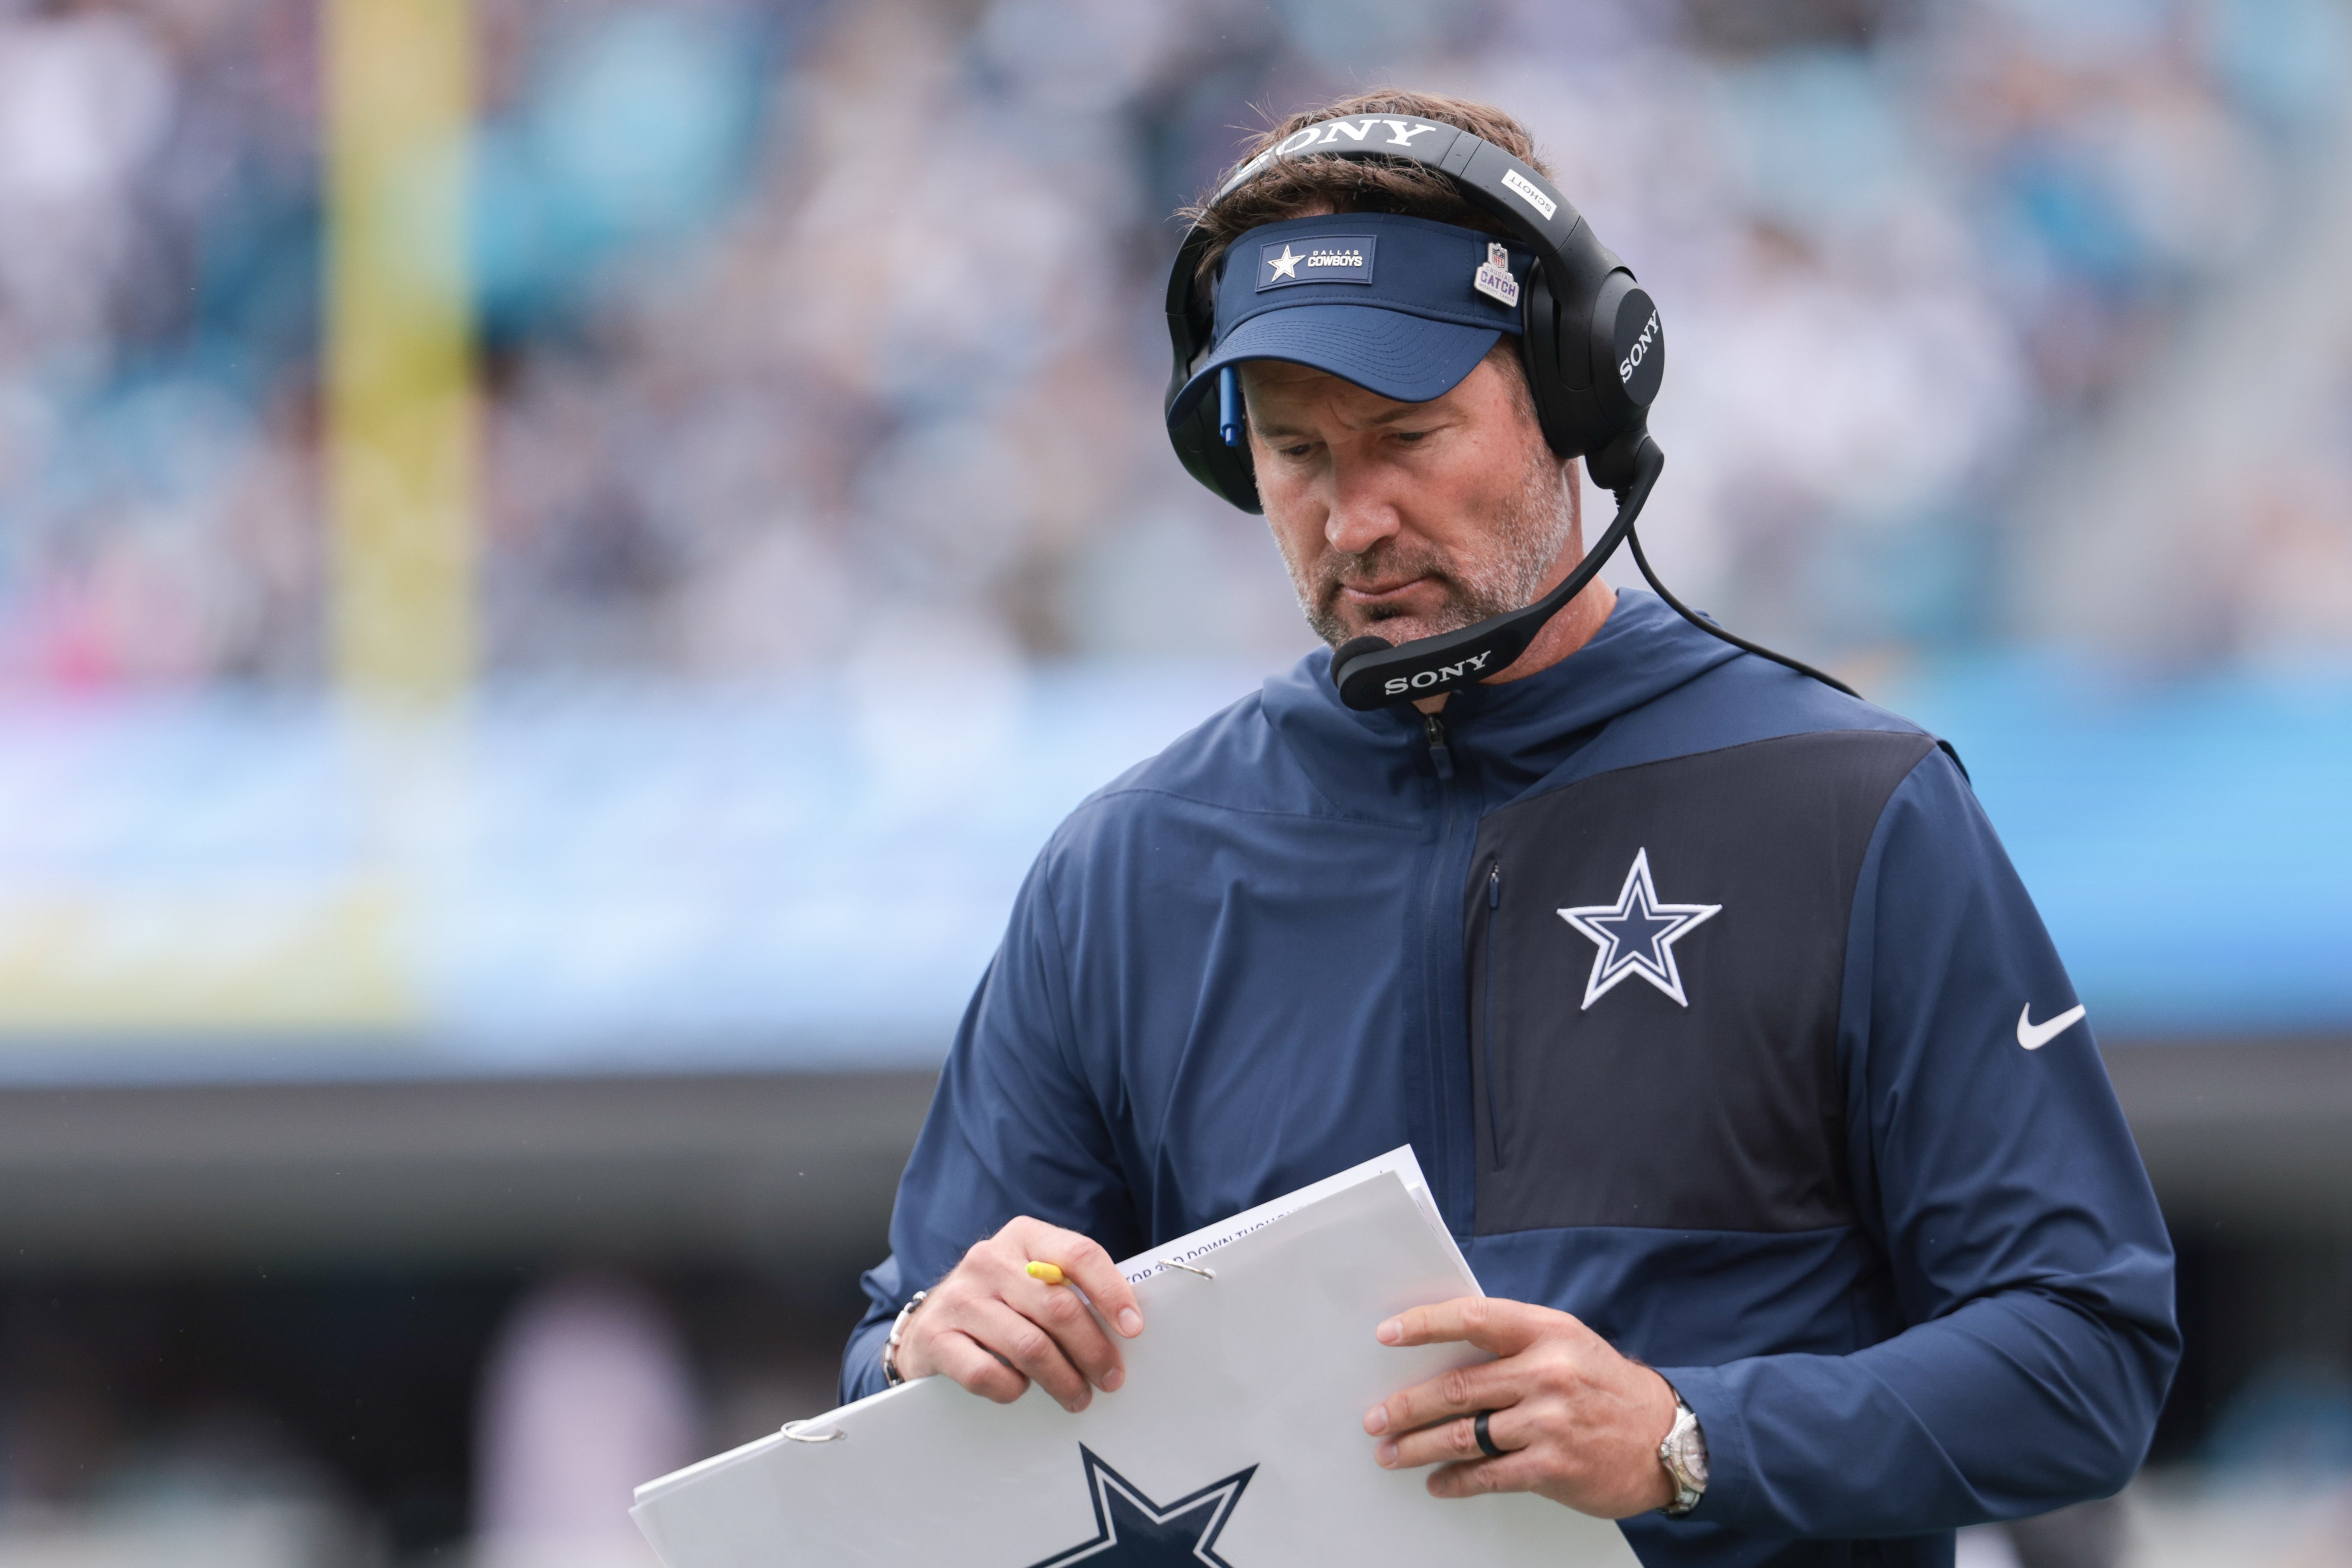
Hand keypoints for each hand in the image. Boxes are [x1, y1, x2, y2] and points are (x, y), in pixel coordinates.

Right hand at [892, 1217, 1143, 1411]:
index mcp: (1023, 1237)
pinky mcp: (935, 1337)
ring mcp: (959, 1297)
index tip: (1133, 1328)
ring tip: (1078, 1396)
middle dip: (1093, 1350)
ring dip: (1063, 1379)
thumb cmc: (1001, 1304)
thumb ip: (1070, 1290)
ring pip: (1029, 1346)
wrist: (929, 1324)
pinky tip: (1022, 1389)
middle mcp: (989, 1260)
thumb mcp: (1033, 1281)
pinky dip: (1014, 1389)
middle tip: (1110, 1378)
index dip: (1111, 1292)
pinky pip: (988, 1373)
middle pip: (1058, 1307)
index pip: (1078, 1254)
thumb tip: (1125, 1328)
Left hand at [1362, 1296, 1678, 1517]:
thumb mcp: (1566, 1344)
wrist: (1666, 1438)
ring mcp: (1549, 1422)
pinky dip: (1456, 1481)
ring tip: (1391, 1453)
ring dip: (1418, 1447)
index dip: (1426, 1324)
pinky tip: (1437, 1483)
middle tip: (1375, 1418)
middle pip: (1457, 1387)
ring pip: (1463, 1435)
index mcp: (1546, 1332)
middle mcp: (1546, 1373)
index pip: (1474, 1318)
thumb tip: (1445, 1354)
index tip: (1387, 1334)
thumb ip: (1513, 1345)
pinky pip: (1488, 1475)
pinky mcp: (1552, 1467)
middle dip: (1406, 1406)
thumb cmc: (1604, 1386)